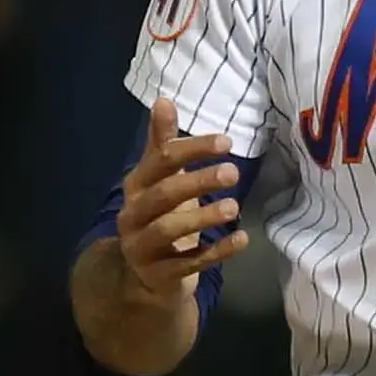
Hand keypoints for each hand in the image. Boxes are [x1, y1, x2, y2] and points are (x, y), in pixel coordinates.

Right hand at [112, 97, 246, 303]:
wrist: (144, 276)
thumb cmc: (160, 217)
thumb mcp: (161, 181)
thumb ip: (162, 144)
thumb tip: (163, 100)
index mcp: (136, 186)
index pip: (160, 161)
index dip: (192, 149)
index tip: (226, 142)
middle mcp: (133, 215)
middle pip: (162, 195)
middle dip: (197, 181)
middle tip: (234, 172)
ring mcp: (142, 248)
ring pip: (168, 230)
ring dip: (203, 217)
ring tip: (234, 207)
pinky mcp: (159, 276)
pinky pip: (188, 264)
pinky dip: (216, 252)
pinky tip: (242, 240)